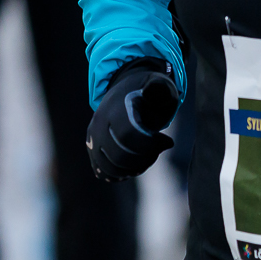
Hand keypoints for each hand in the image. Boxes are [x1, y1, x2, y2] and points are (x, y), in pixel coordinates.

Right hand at [86, 58, 179, 182]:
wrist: (125, 91)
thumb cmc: (146, 91)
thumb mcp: (158, 84)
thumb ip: (160, 87)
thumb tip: (154, 89)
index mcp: (115, 108)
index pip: (129, 135)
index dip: (152, 144)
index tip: (168, 141)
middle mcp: (99, 123)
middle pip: (119, 156)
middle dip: (144, 160)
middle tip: (156, 152)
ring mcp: (93, 137)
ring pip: (110, 167)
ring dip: (132, 169)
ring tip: (146, 159)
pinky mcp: (92, 147)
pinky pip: (101, 170)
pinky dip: (118, 175)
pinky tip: (133, 168)